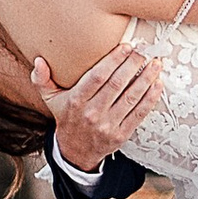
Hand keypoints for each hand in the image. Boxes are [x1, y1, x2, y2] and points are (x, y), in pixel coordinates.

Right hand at [33, 40, 160, 177]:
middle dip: (133, 65)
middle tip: (144, 50)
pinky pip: (139, 114)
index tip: (126, 46)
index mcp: (76, 101)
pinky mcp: (121, 135)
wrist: (75, 152)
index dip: (113, 60)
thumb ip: (42, 79)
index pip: (97, 77)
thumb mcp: (51, 99)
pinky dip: (151, 98)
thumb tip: (39, 60)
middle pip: (117, 84)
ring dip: (146, 79)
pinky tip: (158, 83)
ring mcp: (108, 125)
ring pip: (131, 98)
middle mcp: (92, 113)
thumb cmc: (66, 118)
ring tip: (156, 63)